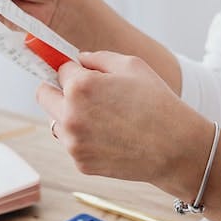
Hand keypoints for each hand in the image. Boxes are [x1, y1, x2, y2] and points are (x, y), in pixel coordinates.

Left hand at [38, 51, 209, 186]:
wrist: (176, 148)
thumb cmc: (157, 102)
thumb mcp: (131, 65)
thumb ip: (97, 58)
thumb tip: (78, 60)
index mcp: (79, 86)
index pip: (59, 69)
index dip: (73, 68)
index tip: (75, 70)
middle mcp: (70, 115)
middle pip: (44, 95)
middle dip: (59, 89)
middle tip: (82, 92)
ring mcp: (73, 142)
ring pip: (56, 121)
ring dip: (70, 115)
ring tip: (103, 116)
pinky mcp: (80, 162)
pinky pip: (72, 143)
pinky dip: (84, 138)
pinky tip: (111, 135)